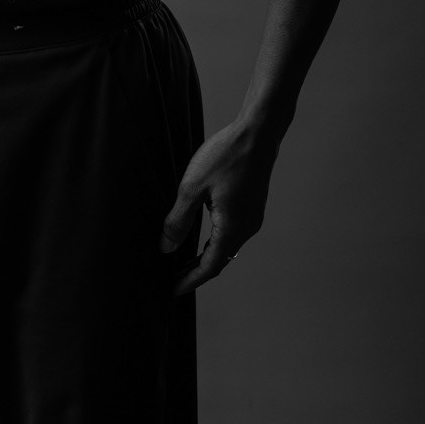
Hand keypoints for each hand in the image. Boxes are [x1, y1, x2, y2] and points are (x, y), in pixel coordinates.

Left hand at [159, 119, 278, 293]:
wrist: (258, 133)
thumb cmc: (226, 156)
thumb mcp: (192, 188)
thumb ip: (178, 221)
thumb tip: (166, 248)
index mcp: (232, 228)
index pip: (210, 267)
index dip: (190, 280)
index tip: (173, 290)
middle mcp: (247, 228)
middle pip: (220, 261)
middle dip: (196, 272)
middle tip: (173, 279)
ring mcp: (252, 218)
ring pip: (227, 248)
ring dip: (206, 258)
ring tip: (183, 262)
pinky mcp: (253, 207)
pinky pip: (233, 234)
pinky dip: (216, 243)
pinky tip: (202, 238)